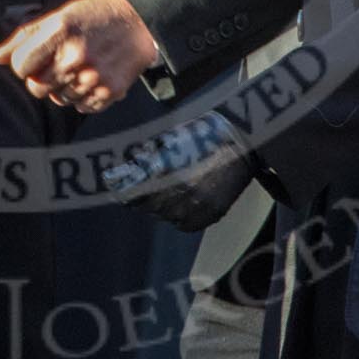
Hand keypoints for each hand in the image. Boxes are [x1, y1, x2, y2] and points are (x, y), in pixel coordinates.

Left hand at [0, 0, 157, 112]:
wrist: (140, 18)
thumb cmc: (94, 15)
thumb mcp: (59, 15)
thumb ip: (26, 36)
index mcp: (60, 32)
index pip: (20, 65)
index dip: (23, 63)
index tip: (34, 58)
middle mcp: (75, 57)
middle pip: (36, 87)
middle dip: (40, 78)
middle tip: (56, 64)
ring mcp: (93, 77)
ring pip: (58, 99)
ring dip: (63, 87)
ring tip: (78, 67)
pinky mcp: (109, 91)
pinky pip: (81, 107)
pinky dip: (82, 97)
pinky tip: (91, 77)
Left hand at [102, 111, 256, 231]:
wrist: (241, 140)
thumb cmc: (204, 134)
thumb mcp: (169, 139)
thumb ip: (149, 156)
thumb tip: (132, 167)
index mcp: (165, 171)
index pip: (132, 194)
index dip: (122, 190)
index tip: (117, 186)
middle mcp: (178, 193)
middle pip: (147, 207)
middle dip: (142, 196)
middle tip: (142, 186)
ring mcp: (196, 207)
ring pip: (165, 217)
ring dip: (160, 206)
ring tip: (167, 190)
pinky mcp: (210, 214)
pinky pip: (185, 224)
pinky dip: (179, 216)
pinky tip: (182, 201)